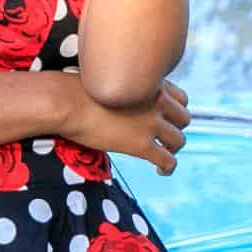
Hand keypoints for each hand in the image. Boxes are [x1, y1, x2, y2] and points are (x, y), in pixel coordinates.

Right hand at [57, 77, 190, 175]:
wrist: (67, 103)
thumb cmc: (77, 90)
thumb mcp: (112, 79)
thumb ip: (127, 87)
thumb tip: (121, 97)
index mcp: (150, 83)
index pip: (181, 98)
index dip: (175, 110)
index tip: (165, 119)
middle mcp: (157, 101)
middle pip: (184, 118)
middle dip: (176, 129)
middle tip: (163, 138)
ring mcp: (151, 123)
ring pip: (179, 140)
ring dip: (172, 149)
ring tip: (162, 155)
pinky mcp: (141, 145)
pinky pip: (168, 161)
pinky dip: (168, 168)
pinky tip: (160, 172)